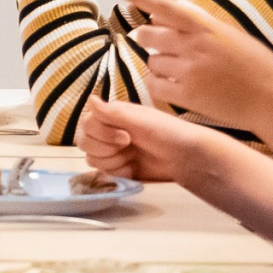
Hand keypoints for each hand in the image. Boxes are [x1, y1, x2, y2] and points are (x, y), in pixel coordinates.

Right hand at [79, 96, 212, 183]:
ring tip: (133, 157)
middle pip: (83, 142)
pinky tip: (133, 168)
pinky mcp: (117, 169)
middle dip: (105, 148)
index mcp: (112, 116)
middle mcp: (108, 132)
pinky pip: (103, 173)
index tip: (125, 136)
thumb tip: (89, 98)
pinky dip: (118, 172)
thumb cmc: (169, 133)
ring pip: (91, 159)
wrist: (188, 159)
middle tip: (129, 145)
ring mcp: (112, 152)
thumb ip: (112, 112)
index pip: (86, 123)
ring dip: (112, 160)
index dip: (101, 133)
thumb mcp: (141, 120)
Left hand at [118, 0, 272, 129]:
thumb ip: (198, 22)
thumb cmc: (255, 64)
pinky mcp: (186, 94)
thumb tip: (167, 11)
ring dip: (159, 65)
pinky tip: (176, 86)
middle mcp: (193, 45)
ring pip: (150, 61)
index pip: (164, 6)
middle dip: (148, 39)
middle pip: (146, 35)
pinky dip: (159, 85)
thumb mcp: (229, 33)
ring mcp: (188, 70)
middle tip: (164, 46)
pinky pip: (154, 85)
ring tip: (183, 71)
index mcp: (205, 26)